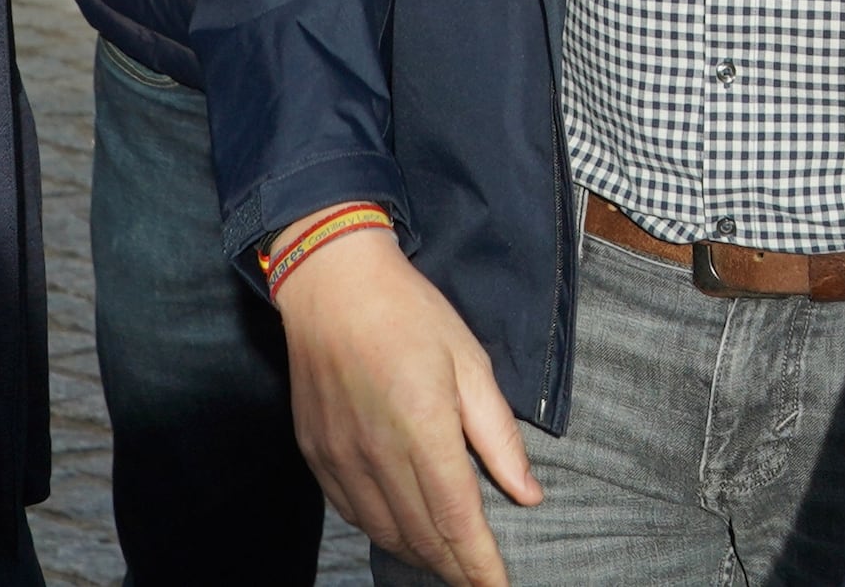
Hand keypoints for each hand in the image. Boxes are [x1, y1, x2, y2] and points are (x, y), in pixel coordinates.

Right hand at [274, 228, 537, 585]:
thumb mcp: (472, 363)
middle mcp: (377, 454)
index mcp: (423, 429)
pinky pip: (354, 513)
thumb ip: (498, 436)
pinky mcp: (317, 456)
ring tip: (450, 563)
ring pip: (385, 531)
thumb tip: (528, 494)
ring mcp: (341, 459)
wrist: (333, 287)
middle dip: (455, 567)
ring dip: (420, 554)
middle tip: (482, 579)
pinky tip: (404, 532)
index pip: (456, 519)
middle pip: (421, 535)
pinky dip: (384, 531)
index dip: (479, 564)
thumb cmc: (412, 315)